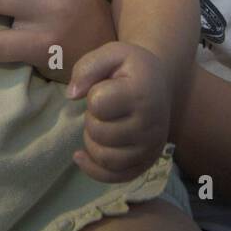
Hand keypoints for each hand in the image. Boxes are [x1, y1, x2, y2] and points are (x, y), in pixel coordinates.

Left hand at [66, 41, 169, 183]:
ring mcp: (150, 147)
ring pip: (104, 157)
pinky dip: (93, 169)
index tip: (106, 87)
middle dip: (92, 118)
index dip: (94, 94)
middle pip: (98, 132)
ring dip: (93, 140)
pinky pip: (113, 177)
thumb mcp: (111, 53)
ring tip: (103, 123)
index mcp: (142, 93)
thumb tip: (72, 94)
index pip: (98, 103)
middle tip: (105, 107)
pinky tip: (80, 155)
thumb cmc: (131, 68)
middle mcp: (151, 125)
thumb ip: (87, 67)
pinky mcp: (146, 163)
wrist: (159, 83)